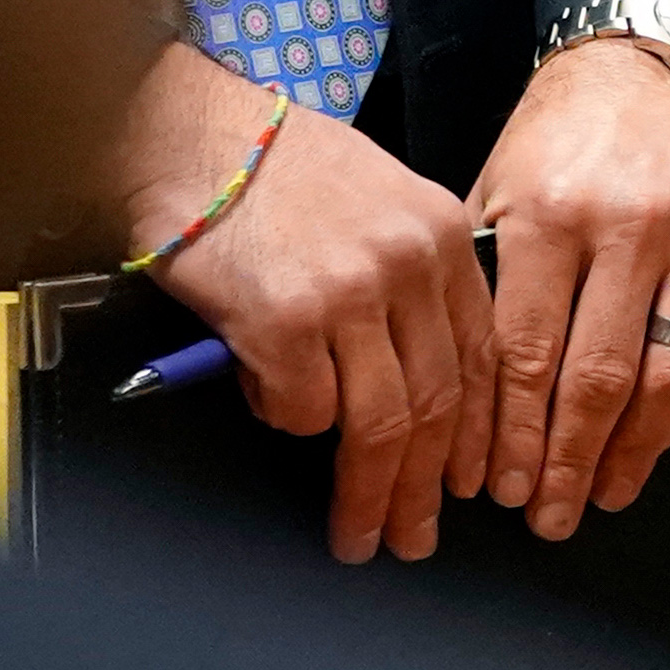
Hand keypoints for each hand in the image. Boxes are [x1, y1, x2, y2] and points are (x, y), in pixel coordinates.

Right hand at [126, 47, 492, 565]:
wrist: (187, 133)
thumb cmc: (272, 168)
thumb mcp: (378, 199)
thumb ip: (409, 277)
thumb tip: (416, 375)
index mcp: (443, 235)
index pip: (482, 357)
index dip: (475, 434)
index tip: (470, 484)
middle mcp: (409, 265)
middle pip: (438, 403)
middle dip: (425, 486)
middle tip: (414, 537)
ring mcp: (349, 295)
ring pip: (380, 424)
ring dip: (370, 493)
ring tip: (360, 535)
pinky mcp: (283, 321)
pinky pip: (303, 409)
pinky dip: (290, 421)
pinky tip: (273, 408)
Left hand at [467, 37, 669, 537]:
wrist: (656, 64)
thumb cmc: (565, 138)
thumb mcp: (501, 189)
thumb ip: (488, 282)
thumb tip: (462, 402)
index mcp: (548, 209)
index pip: (525, 352)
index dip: (512, 434)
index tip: (499, 487)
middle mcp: (630, 220)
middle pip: (597, 375)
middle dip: (567, 461)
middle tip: (548, 515)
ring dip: (633, 450)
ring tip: (604, 493)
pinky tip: (658, 439)